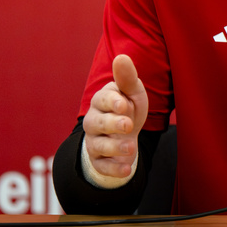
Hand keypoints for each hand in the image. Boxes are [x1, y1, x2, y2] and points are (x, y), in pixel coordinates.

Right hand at [82, 54, 148, 177]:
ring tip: (131, 147)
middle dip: (112, 124)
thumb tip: (121, 57)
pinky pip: (102, 166)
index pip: (102, 100)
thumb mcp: (132, 92)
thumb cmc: (128, 108)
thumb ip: (127, 78)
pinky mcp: (99, 161)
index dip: (113, 102)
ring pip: (98, 146)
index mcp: (101, 101)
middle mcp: (93, 121)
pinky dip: (114, 169)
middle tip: (128, 125)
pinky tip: (127, 169)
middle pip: (97, 123)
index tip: (124, 104)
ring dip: (114, 147)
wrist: (125, 135)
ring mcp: (94, 142)